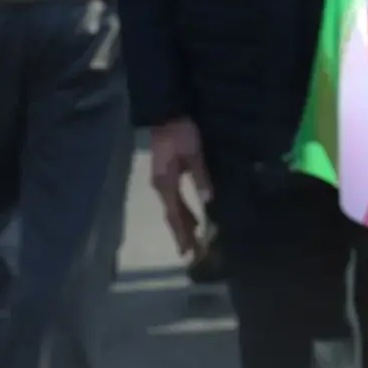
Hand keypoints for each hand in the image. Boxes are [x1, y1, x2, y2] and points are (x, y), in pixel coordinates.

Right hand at [149, 119, 213, 257]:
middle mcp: (161, 186)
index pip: (175, 214)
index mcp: (166, 183)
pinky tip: (192, 216)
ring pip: (173, 209)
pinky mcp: (165, 175)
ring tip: (194, 240)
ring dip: (183, 224)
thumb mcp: (193, 152)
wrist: (165, 113)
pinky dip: (183, 211)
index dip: (182, 233)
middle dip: (183, 234)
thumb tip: (207, 199)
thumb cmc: (180, 132)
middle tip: (194, 253)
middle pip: (172, 215)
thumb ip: (199, 176)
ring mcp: (162, 181)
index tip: (188, 251)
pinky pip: (174, 200)